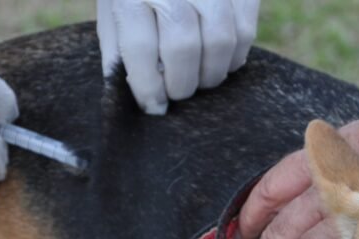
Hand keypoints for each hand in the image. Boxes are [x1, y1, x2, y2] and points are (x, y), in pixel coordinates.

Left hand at [98, 0, 259, 114]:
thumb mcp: (113, 12)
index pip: (140, 47)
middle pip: (183, 46)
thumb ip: (120, 51)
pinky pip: (245, 33)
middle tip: (178, 92)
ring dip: (210, 74)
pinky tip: (218, 60)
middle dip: (181, 83)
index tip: (154, 106)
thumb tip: (141, 98)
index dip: (148, 86)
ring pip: (220, 41)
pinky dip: (234, 57)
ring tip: (199, 79)